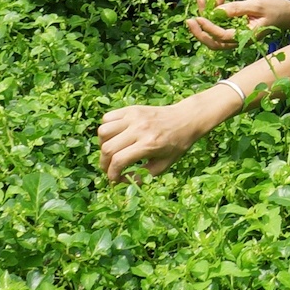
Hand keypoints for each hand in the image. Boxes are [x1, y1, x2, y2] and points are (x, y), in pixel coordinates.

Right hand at [98, 98, 220, 180]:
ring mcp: (134, 117)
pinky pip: (107, 118)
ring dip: (103, 144)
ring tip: (112, 150)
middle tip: (109, 168)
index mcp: (149, 144)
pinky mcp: (131, 109)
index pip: (119, 160)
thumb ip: (144, 175)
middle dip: (104, 163)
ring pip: (103, 132)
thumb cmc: (176, 144)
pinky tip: (115, 136)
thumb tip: (123, 180)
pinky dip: (106, 129)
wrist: (186, 119)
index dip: (112, 173)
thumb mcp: (165, 165)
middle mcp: (140, 129)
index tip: (114, 178)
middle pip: (108, 148)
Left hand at [187, 0, 289, 49]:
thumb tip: (217, 11)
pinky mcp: (238, 29)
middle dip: (200, 32)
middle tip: (189, 19)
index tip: (197, 17)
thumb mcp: (257, 5)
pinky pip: (223, 25)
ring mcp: (239, 35)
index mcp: (247, 36)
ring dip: (206, 19)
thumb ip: (237, 9)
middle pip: (214, 42)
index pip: (222, 36)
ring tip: (200, 0)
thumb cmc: (276, 8)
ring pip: (216, 34)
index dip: (208, 28)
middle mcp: (241, 39)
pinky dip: (217, 13)